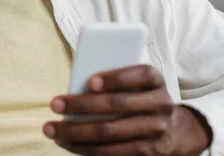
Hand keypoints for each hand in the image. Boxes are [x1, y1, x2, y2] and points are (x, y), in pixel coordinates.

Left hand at [43, 65, 211, 155]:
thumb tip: (75, 86)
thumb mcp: (135, 82)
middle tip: (54, 104)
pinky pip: (111, 152)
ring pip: (110, 132)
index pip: (141, 75)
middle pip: (118, 105)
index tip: (90, 82)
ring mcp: (155, 131)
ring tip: (52, 129)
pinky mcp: (146, 153)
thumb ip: (113, 80)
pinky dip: (85, 148)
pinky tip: (66, 142)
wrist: (171, 128)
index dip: (116, 78)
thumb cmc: (138, 95)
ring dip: (76, 132)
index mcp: (156, 81)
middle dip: (82, 105)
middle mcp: (160, 105)